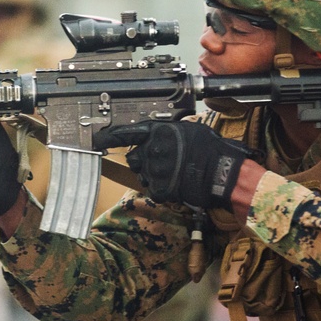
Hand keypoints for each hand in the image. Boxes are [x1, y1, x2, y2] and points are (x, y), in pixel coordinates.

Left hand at [94, 120, 250, 208]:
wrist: (221, 172)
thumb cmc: (211, 149)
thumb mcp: (189, 130)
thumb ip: (168, 133)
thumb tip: (160, 136)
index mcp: (158, 133)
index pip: (126, 133)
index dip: (110, 137)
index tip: (98, 139)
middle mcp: (152, 150)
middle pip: (134, 159)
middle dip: (143, 162)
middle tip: (162, 165)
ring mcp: (154, 170)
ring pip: (143, 176)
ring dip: (153, 177)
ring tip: (174, 175)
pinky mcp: (159, 188)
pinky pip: (153, 190)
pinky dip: (163, 190)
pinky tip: (176, 186)